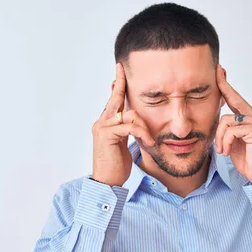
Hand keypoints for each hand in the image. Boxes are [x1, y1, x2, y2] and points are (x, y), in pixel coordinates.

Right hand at [91, 62, 154, 186]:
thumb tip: (134, 118)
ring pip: (130, 114)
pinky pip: (130, 126)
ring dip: (144, 127)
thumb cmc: (116, 165)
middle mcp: (101, 122)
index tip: (120, 70)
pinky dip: (142, 133)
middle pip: (116, 99)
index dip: (118, 85)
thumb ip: (127, 129)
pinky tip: (148, 143)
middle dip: (121, 84)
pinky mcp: (106, 135)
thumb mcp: (124, 143)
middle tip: (123, 69)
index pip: (114, 100)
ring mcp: (102, 127)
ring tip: (150, 141)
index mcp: (106, 123)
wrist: (107, 182)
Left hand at [214, 63, 251, 183]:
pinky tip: (229, 152)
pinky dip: (225, 142)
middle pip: (226, 108)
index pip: (234, 97)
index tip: (218, 70)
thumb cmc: (248, 160)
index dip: (224, 83)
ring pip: (225, 121)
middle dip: (217, 130)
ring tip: (225, 152)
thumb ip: (227, 130)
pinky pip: (231, 130)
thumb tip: (216, 122)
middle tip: (219, 147)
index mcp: (248, 117)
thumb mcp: (232, 142)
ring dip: (220, 139)